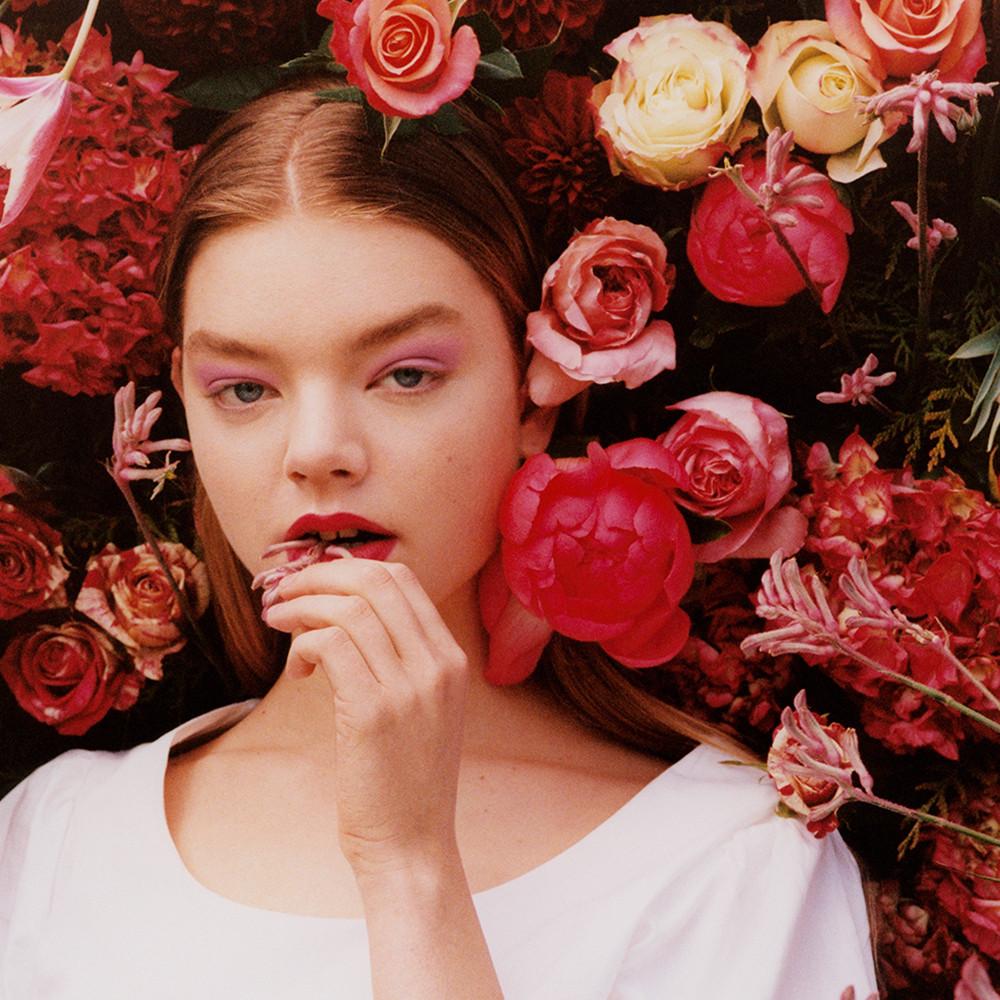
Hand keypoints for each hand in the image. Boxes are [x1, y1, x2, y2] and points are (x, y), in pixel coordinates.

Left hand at [263, 558, 469, 878]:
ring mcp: (409, 688)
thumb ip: (400, 657)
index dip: (349, 569)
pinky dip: (302, 646)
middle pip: (376, 581)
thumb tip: (344, 610)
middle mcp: (437, 665)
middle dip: (320, 576)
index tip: (314, 581)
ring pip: (348, 610)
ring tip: (278, 623)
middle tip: (285, 591)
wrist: (411, 843)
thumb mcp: (424, 706)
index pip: (403, 579)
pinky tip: (296, 671)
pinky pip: (330, 647)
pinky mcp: (373, 713)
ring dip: (302, 607)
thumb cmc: (406, 777)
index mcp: (451, 658)